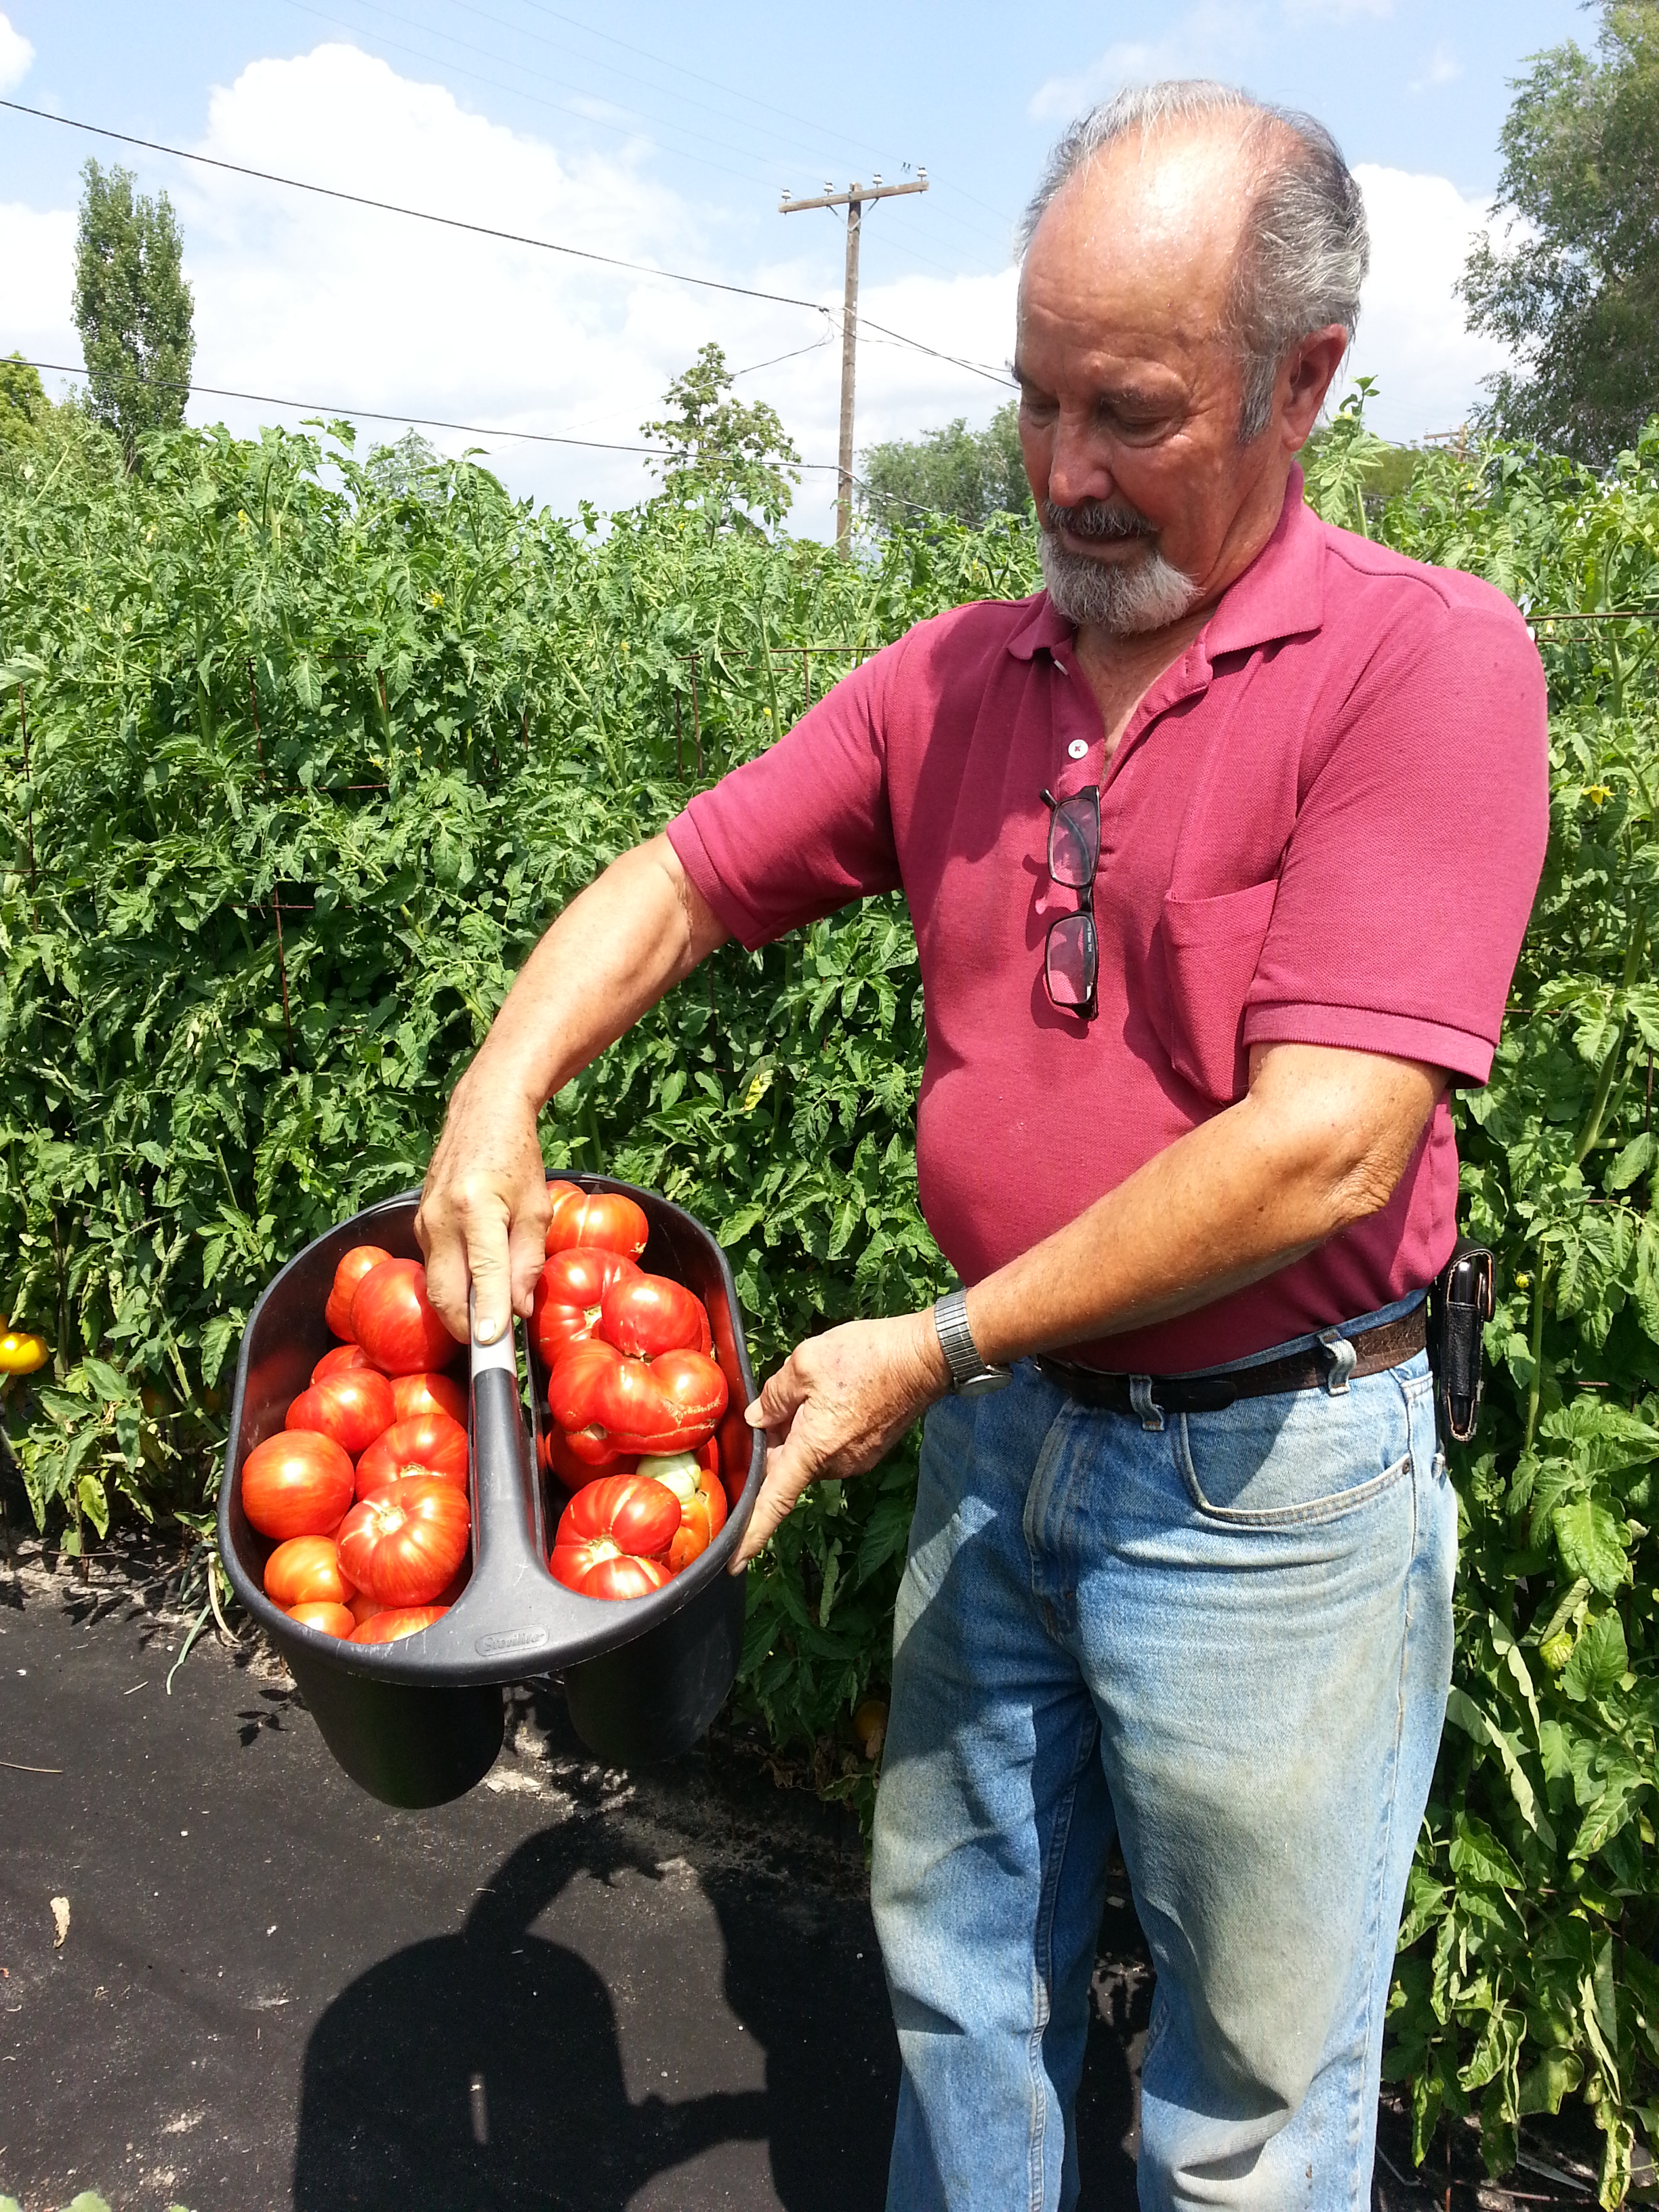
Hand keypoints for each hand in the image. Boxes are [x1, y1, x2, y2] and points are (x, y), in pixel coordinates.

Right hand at [414, 1067, 551, 1347]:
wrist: (482, 1115)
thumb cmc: (517, 1159)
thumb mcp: (537, 1207)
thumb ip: (528, 1259)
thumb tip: (517, 1309)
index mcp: (475, 1208)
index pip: (482, 1273)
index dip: (487, 1313)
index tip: (493, 1345)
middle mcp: (441, 1218)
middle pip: (445, 1292)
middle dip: (465, 1327)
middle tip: (493, 1346)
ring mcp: (423, 1222)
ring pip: (436, 1284)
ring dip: (460, 1308)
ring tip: (489, 1318)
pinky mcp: (418, 1225)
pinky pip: (434, 1267)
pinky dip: (454, 1285)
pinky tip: (476, 1286)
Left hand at [732, 1311, 950, 1568]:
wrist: (925, 1358)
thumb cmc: (867, 1357)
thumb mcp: (806, 1363)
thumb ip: (775, 1395)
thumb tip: (759, 1418)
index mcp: (813, 1449)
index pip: (775, 1501)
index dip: (752, 1533)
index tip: (735, 1563)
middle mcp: (836, 1465)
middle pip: (788, 1465)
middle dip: (775, 1439)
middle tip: (780, 1395)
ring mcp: (856, 1460)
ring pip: (809, 1453)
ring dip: (800, 1429)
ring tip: (815, 1387)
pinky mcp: (870, 1451)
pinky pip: (831, 1447)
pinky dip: (821, 1427)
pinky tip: (833, 1394)